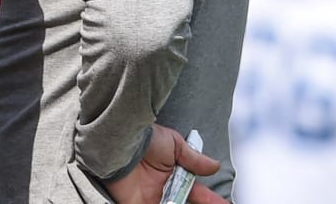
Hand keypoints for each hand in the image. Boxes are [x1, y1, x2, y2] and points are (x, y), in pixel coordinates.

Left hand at [105, 124, 225, 203]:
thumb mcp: (174, 145)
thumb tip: (215, 165)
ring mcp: (149, 199)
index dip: (210, 200)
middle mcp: (161, 189)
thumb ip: (194, 159)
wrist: (120, 142)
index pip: (196, 192)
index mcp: (172, 174)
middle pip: (184, 202)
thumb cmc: (145, 138)